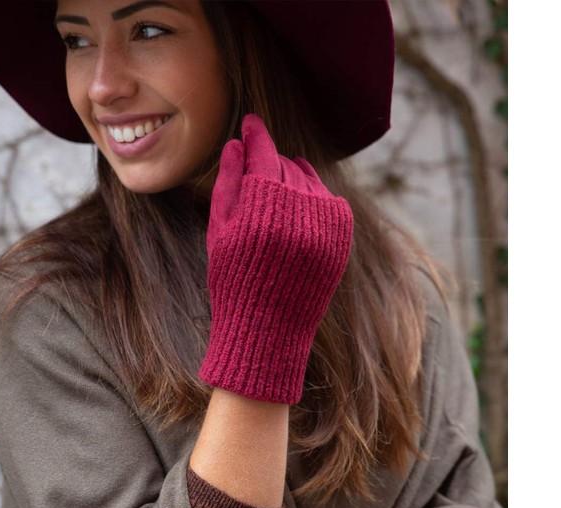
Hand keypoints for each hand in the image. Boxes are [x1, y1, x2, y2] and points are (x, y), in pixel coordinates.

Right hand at [198, 114, 353, 404]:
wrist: (267, 331)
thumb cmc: (233, 283)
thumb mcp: (219, 234)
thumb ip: (227, 185)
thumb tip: (236, 145)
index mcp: (263, 207)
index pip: (262, 153)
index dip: (255, 135)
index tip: (251, 123)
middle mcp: (299, 211)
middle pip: (286, 166)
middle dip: (271, 162)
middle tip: (259, 164)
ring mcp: (324, 226)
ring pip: (310, 181)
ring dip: (294, 179)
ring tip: (278, 191)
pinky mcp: (341, 240)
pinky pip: (330, 202)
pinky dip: (315, 199)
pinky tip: (299, 210)